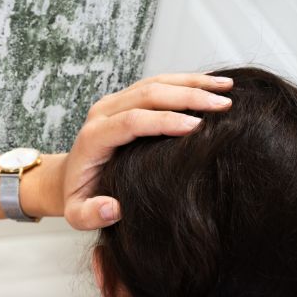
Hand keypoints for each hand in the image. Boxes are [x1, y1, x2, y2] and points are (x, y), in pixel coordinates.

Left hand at [61, 73, 233, 229]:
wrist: (67, 176)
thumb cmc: (78, 197)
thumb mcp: (77, 214)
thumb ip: (90, 215)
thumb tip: (113, 208)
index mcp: (93, 138)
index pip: (131, 121)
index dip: (164, 121)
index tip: (197, 127)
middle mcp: (102, 113)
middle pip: (147, 94)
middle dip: (188, 97)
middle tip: (224, 106)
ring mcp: (114, 102)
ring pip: (155, 83)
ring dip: (192, 83)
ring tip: (228, 88)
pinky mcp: (125, 98)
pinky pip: (157, 83)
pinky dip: (186, 81)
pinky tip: (212, 84)